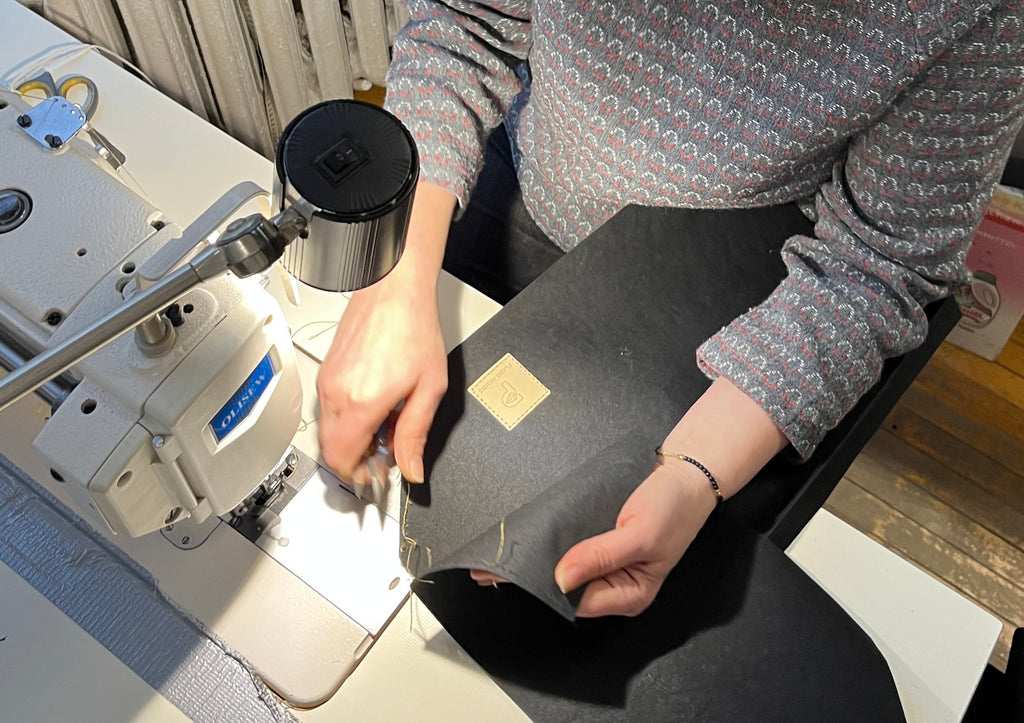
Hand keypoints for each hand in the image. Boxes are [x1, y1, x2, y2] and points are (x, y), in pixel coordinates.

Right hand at [316, 273, 446, 483]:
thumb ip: (415, 434)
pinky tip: (375, 406)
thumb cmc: (413, 326)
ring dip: (353, 438)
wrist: (394, 286)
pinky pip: (329, 407)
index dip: (360, 476)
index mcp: (360, 402)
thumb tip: (411, 468)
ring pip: (328, 429)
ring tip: (386, 425)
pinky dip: (347, 418)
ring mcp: (326, 379)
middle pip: (331, 449)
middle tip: (385, 455)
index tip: (379, 476)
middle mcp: (335, 393)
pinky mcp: (326, 369)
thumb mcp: (429, 388)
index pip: (343, 460)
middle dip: (356, 460)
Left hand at [552, 462, 717, 616]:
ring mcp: (609, 566)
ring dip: (562, 549)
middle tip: (561, 538)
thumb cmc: (675, 507)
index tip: (552, 558)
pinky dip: (569, 535)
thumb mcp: (641, 535)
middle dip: (561, 566)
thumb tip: (562, 580)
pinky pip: (575, 547)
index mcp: (631, 597)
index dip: (562, 584)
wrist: (684, 475)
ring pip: (571, 566)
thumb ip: (602, 558)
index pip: (580, 603)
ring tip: (567, 528)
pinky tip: (571, 523)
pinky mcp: (603, 546)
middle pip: (572, 587)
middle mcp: (618, 586)